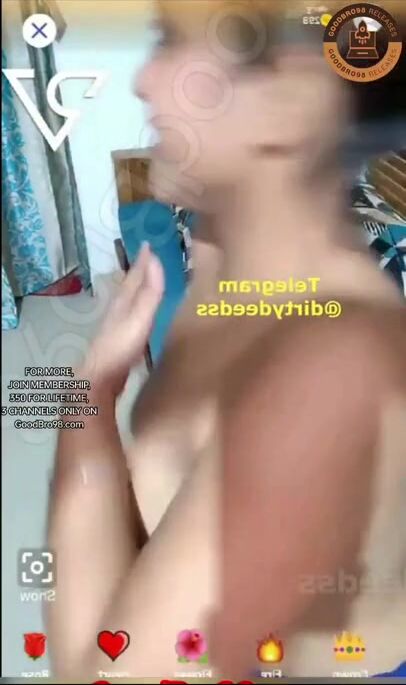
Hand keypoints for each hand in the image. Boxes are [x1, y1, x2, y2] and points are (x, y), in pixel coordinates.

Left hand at [79, 243, 163, 394]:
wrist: (100, 378)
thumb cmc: (121, 347)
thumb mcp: (140, 317)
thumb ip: (149, 292)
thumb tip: (155, 259)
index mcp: (123, 302)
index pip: (134, 276)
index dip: (142, 261)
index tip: (147, 243)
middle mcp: (118, 310)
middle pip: (129, 286)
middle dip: (139, 272)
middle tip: (148, 258)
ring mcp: (117, 326)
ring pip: (129, 301)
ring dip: (138, 290)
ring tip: (146, 283)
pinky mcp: (119, 341)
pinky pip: (131, 316)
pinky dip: (137, 309)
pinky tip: (140, 317)